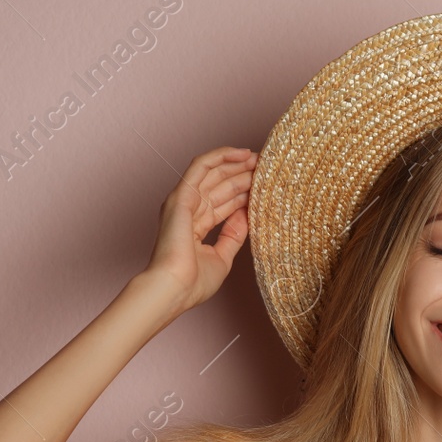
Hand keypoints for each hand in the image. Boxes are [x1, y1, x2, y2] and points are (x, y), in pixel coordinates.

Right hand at [143, 146, 255, 316]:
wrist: (173, 289)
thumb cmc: (192, 283)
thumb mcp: (222, 257)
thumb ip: (233, 236)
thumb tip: (246, 217)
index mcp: (195, 226)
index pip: (224, 202)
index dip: (245, 192)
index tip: (267, 186)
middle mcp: (188, 211)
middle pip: (221, 186)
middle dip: (244, 175)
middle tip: (268, 167)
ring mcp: (183, 201)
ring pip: (214, 173)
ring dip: (237, 163)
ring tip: (261, 157)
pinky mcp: (181, 195)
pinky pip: (201, 166)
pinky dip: (221, 156)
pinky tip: (242, 152)